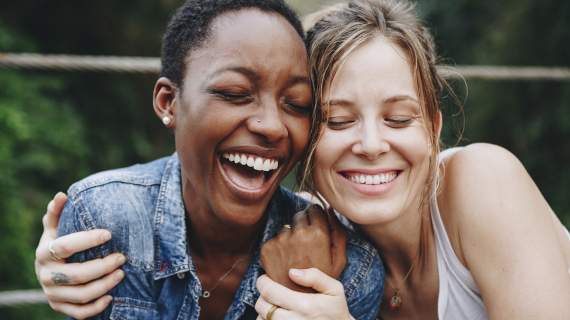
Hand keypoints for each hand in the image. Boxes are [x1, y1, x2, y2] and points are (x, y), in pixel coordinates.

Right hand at [35, 192, 125, 318]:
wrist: (46, 271)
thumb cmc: (56, 245)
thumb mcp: (54, 229)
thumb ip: (57, 213)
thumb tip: (62, 195)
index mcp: (44, 253)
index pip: (66, 246)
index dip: (87, 240)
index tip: (109, 234)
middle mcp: (45, 275)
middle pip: (77, 274)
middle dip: (103, 266)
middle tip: (122, 257)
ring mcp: (52, 293)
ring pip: (81, 295)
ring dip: (105, 285)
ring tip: (122, 273)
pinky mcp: (59, 307)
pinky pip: (78, 312)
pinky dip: (96, 307)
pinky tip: (111, 297)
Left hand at [255, 268, 354, 319]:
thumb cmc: (336, 310)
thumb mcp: (334, 289)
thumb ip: (315, 276)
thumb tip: (292, 272)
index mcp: (305, 306)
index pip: (269, 291)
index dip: (263, 282)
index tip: (267, 278)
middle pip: (261, 306)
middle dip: (262, 295)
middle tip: (271, 290)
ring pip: (260, 319)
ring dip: (264, 310)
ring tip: (276, 305)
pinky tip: (278, 316)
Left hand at [260, 204, 346, 292]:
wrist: (299, 300)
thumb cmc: (321, 280)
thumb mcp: (338, 259)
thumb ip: (338, 232)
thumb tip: (331, 210)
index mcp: (318, 234)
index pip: (315, 209)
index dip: (316, 217)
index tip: (316, 228)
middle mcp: (298, 234)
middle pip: (299, 215)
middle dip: (303, 226)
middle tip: (306, 245)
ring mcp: (281, 240)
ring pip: (285, 228)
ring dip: (289, 237)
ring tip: (295, 257)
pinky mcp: (267, 248)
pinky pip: (273, 240)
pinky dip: (277, 248)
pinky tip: (284, 262)